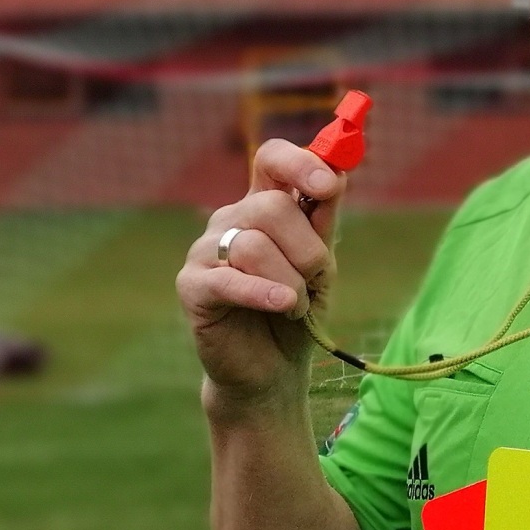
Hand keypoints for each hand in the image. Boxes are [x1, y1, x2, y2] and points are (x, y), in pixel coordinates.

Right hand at [176, 138, 344, 408]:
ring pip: (254, 246)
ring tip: (294, 306)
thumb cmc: (296, 310)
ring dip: (290, 282)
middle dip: (307, 248)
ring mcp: (206, 251)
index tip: (329, 186)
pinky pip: (229, 279)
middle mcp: (230, 220)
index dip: (300, 165)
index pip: (272, 159)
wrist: (272, 370)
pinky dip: (263, 292)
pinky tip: (282, 305)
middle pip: (271, 207)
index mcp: (262, 206)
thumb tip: (337, 173)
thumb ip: (323, 220)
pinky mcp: (192, 286)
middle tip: (316, 278)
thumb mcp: (320, 264)